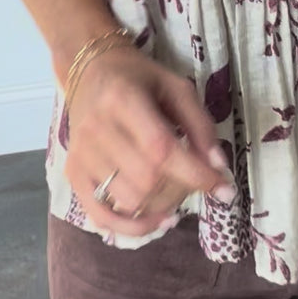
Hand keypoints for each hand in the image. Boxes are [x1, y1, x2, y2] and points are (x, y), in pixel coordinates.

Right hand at [63, 44, 236, 238]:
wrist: (89, 70)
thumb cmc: (139, 78)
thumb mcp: (177, 88)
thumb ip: (201, 125)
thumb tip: (218, 167)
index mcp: (123, 100)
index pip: (161, 149)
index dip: (195, 174)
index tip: (224, 188)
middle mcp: (96, 129)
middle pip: (146, 180)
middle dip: (182, 189)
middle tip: (195, 181)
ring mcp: (81, 155)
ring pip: (129, 201)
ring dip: (162, 206)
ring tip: (176, 193)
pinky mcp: (73, 174)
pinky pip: (101, 216)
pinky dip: (132, 227)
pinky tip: (157, 220)